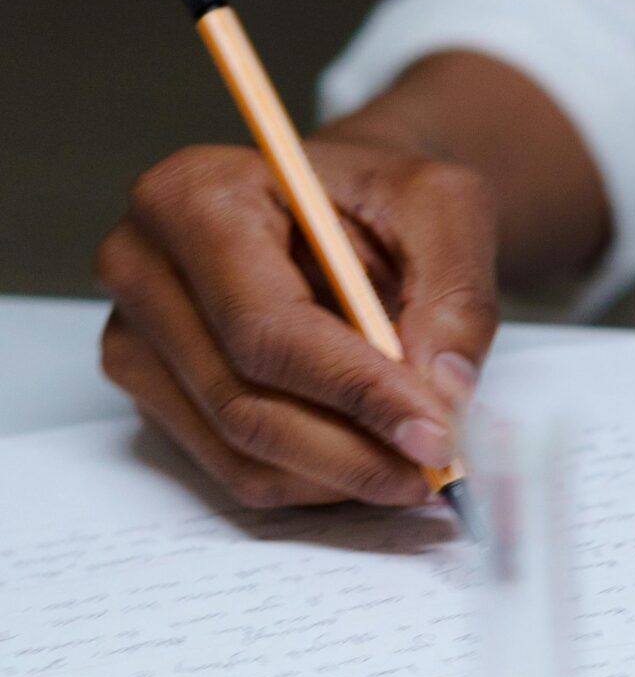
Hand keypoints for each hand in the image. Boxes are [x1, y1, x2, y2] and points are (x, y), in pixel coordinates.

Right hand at [97, 137, 497, 510]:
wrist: (339, 211)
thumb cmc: (380, 199)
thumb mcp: (444, 207)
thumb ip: (455, 293)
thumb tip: (443, 392)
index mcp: (194, 196)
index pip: (268, 327)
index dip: (355, 391)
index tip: (434, 435)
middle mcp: (142, 265)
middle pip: (243, 401)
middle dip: (353, 451)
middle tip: (437, 469)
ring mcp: (136, 335)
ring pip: (239, 449)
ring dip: (339, 476)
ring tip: (414, 465)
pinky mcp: (151, 390)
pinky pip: (232, 467)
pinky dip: (312, 481)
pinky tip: (366, 458)